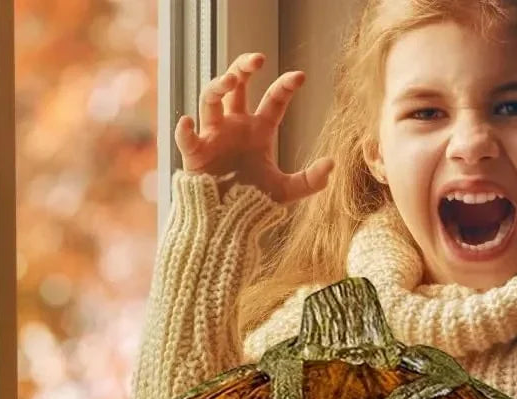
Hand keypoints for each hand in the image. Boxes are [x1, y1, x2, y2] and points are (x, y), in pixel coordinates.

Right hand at [176, 52, 333, 202]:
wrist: (228, 221)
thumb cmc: (253, 201)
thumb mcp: (286, 191)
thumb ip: (310, 180)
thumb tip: (332, 164)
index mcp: (259, 130)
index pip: (274, 99)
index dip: (286, 86)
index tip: (300, 77)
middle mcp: (236, 125)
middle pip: (237, 85)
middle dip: (244, 67)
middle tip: (258, 59)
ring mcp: (214, 135)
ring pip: (211, 98)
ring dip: (217, 85)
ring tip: (230, 80)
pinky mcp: (195, 152)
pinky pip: (186, 137)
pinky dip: (184, 129)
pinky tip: (187, 122)